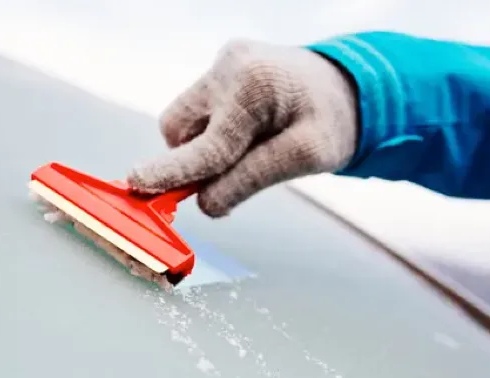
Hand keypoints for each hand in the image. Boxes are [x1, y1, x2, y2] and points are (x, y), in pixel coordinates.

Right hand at [126, 39, 358, 216]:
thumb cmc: (334, 122)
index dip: (173, 172)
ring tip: (252, 149)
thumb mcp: (308, 156)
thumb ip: (253, 178)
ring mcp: (224, 62)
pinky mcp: (223, 68)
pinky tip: (249, 133)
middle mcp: (230, 66)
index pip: (208, 144)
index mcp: (255, 86)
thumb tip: (205, 203)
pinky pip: (200, 110)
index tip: (138, 185)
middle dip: (194, 160)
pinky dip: (214, 131)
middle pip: (180, 129)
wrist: (351, 86)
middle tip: (230, 181)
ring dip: (205, 147)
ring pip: (184, 121)